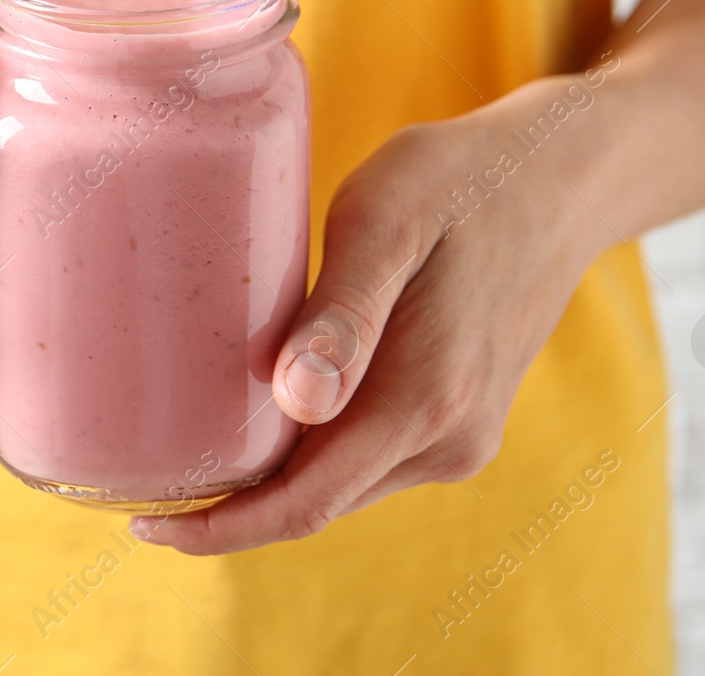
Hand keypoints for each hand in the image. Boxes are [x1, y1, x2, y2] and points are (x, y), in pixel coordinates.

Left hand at [136, 72, 613, 552]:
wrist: (561, 177)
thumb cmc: (461, 180)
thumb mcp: (388, 220)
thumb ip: (343, 314)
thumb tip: (297, 402)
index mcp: (424, 401)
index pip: (304, 504)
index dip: (219, 528)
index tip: (143, 524)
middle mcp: (449, 438)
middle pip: (316, 503)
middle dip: (230, 505)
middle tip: (143, 474)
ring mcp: (462, 435)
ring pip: (342, 483)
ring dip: (271, 478)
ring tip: (190, 442)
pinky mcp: (462, 417)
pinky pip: (369, 456)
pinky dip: (312, 451)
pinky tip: (268, 411)